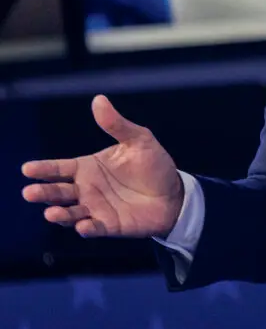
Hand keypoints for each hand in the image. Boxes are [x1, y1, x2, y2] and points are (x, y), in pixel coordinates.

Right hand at [21, 95, 183, 238]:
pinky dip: (87, 228)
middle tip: (30, 192)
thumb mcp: (139, 140)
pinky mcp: (109, 225)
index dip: (43, 169)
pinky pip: (94, 228)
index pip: (59, 168)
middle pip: (58, 192)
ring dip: (60, 214)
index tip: (27, 168)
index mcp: (87, 167)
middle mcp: (86, 189)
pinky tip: (83, 226)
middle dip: (43, 192)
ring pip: (70, 213)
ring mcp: (95, 209)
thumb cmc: (153, 165)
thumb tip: (99, 99)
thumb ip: (117, 125)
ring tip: (51, 213)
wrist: (175, 193)